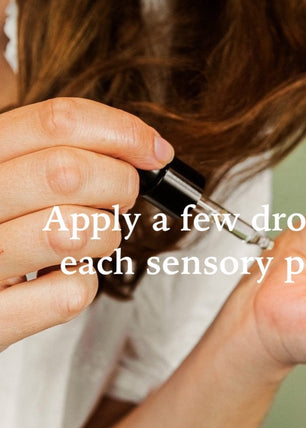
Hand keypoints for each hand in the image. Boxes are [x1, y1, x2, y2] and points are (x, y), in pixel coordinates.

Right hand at [0, 97, 173, 350]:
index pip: (57, 122)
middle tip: (123, 198)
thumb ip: (61, 154)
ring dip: (104, 236)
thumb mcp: (17, 179)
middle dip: (120, 185)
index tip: (156, 152)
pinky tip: (59, 279)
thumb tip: (148, 149)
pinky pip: (70, 293)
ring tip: (88, 240)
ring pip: (75, 233)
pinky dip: (82, 283)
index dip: (122, 133)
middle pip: (69, 173)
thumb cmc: (3, 229)